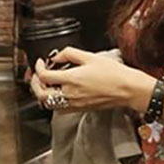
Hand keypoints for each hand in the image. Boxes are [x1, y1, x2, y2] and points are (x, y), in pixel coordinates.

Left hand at [30, 46, 154, 111]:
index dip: (38, 68)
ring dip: (43, 94)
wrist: (128, 89)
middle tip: (38, 75)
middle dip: (35, 84)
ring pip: (48, 104)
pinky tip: (59, 92)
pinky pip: (59, 109)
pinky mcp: (80, 109)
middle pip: (41, 94)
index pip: (44, 76)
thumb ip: (69, 54)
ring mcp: (74, 104)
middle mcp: (70, 94)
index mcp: (71, 79)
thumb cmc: (114, 74)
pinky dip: (54, 101)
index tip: (40, 63)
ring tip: (46, 84)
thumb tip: (57, 56)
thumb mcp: (90, 57)